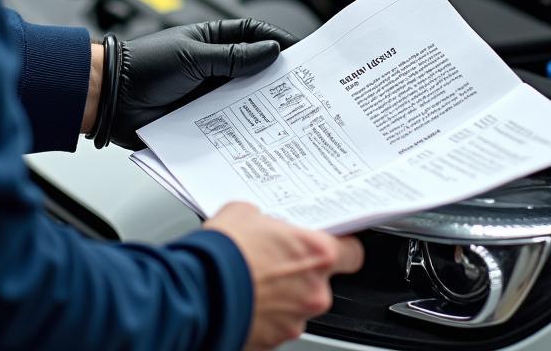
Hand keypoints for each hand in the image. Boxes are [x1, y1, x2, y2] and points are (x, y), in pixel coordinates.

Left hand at [107, 19, 295, 149]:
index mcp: (213, 41)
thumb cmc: (143, 67)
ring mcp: (209, 95)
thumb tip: (272, 52)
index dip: (279, 41)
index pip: (254, 35)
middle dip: (278, 79)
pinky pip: (229, 125)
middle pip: (255, 71)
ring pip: (245, 100)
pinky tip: (259, 138)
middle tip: (305, 89)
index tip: (304, 51)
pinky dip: (244, 131)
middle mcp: (214, 67)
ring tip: (289, 116)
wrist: (110, 100)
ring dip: (263, 108)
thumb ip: (233, 57)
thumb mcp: (193, 56)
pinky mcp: (202, 121)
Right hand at [204, 202, 363, 350]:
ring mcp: (296, 319)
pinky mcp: (275, 339)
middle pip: (323, 281)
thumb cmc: (224, 251)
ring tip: (255, 279)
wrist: (198, 289)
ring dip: (283, 294)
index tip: (331, 244)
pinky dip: (266, 313)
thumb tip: (261, 223)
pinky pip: (278, 323)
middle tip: (278, 259)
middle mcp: (314, 290)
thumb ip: (266, 220)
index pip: (352, 252)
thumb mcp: (244, 212)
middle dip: (302, 272)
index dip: (341, 247)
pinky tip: (246, 297)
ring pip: (299, 304)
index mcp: (316, 253)